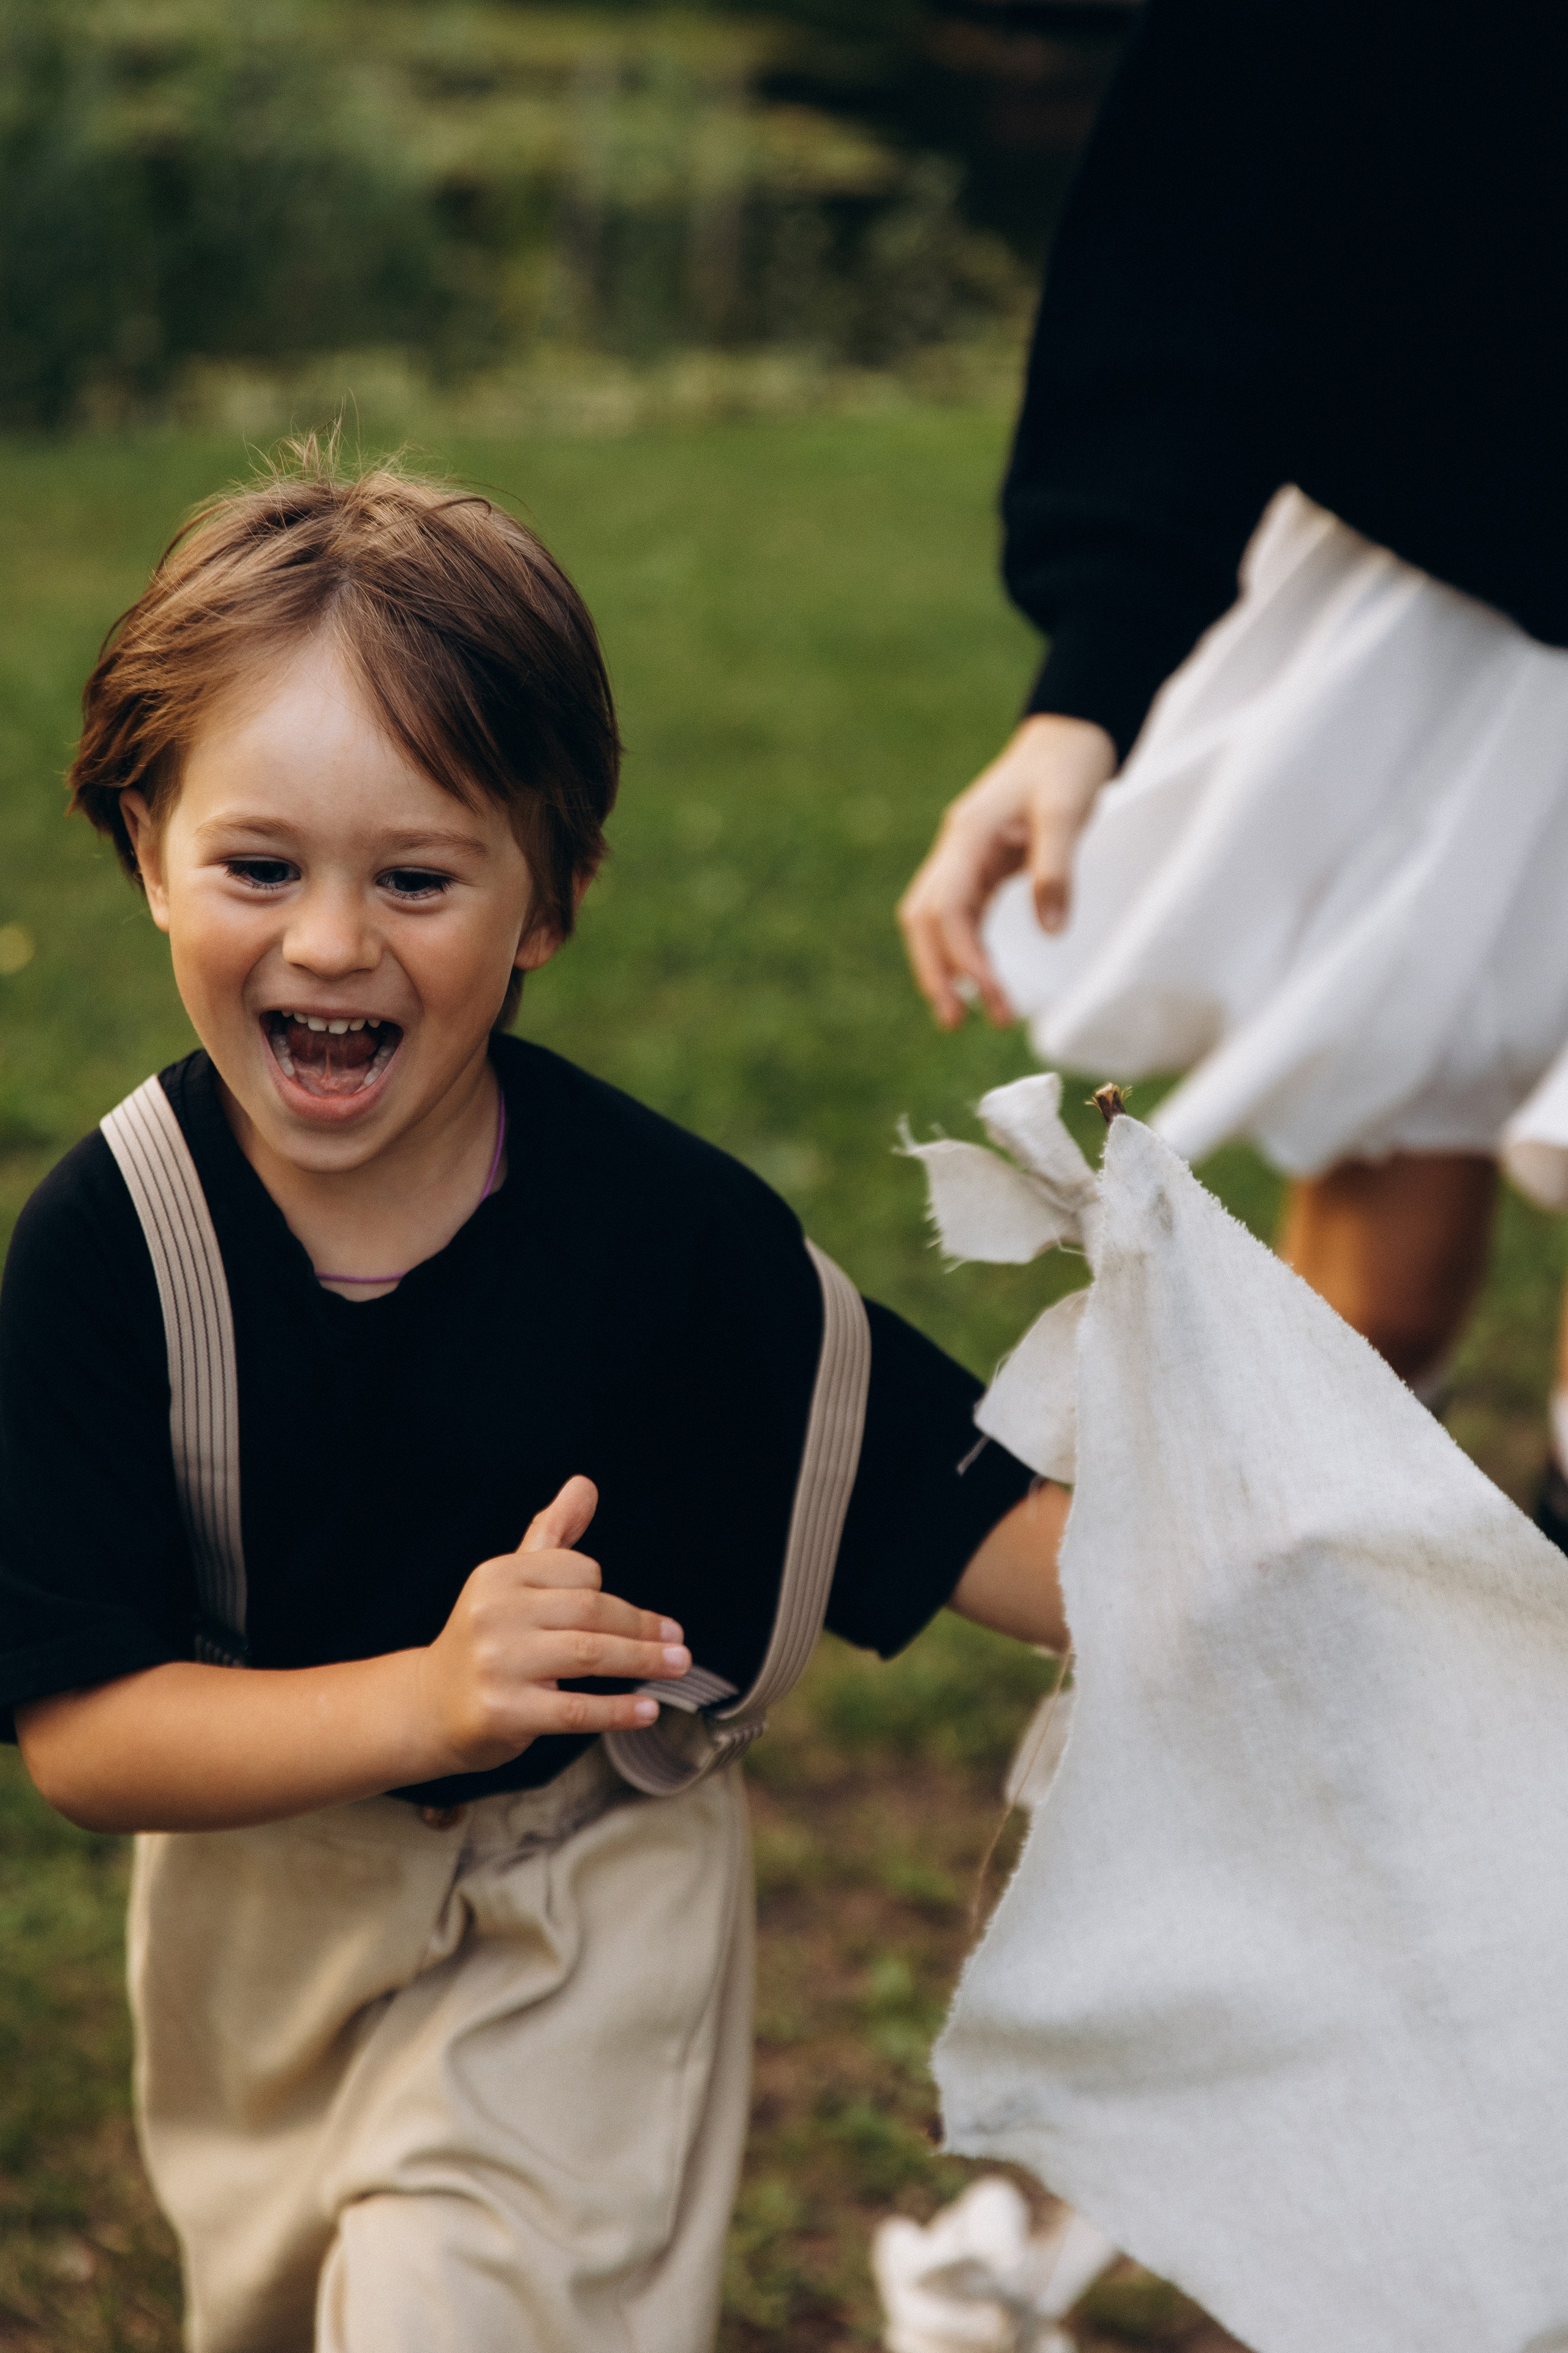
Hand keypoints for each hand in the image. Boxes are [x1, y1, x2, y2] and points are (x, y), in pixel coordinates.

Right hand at [416, 1477, 688, 1775]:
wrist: (431, 1707)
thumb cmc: (485, 1639)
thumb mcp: (511, 1580)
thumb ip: (551, 1533)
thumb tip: (584, 1485)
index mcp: (499, 1576)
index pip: (580, 1572)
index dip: (612, 1596)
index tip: (636, 1618)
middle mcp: (494, 1614)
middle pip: (591, 1611)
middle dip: (642, 1627)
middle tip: (678, 1642)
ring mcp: (497, 1664)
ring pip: (590, 1655)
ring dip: (643, 1660)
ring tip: (678, 1665)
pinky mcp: (504, 1712)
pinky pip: (575, 1710)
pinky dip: (617, 1710)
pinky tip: (647, 1709)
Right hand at [897, 713, 1116, 1028]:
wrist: (1067, 736)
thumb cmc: (1068, 767)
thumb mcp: (1068, 812)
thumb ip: (1056, 870)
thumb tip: (1051, 933)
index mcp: (967, 834)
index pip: (948, 908)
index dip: (963, 957)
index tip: (991, 996)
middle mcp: (954, 848)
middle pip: (923, 920)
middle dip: (936, 972)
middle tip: (957, 1024)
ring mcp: (962, 857)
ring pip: (933, 920)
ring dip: (943, 967)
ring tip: (964, 1015)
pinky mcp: (977, 865)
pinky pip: (957, 914)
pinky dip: (961, 949)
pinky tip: (977, 979)